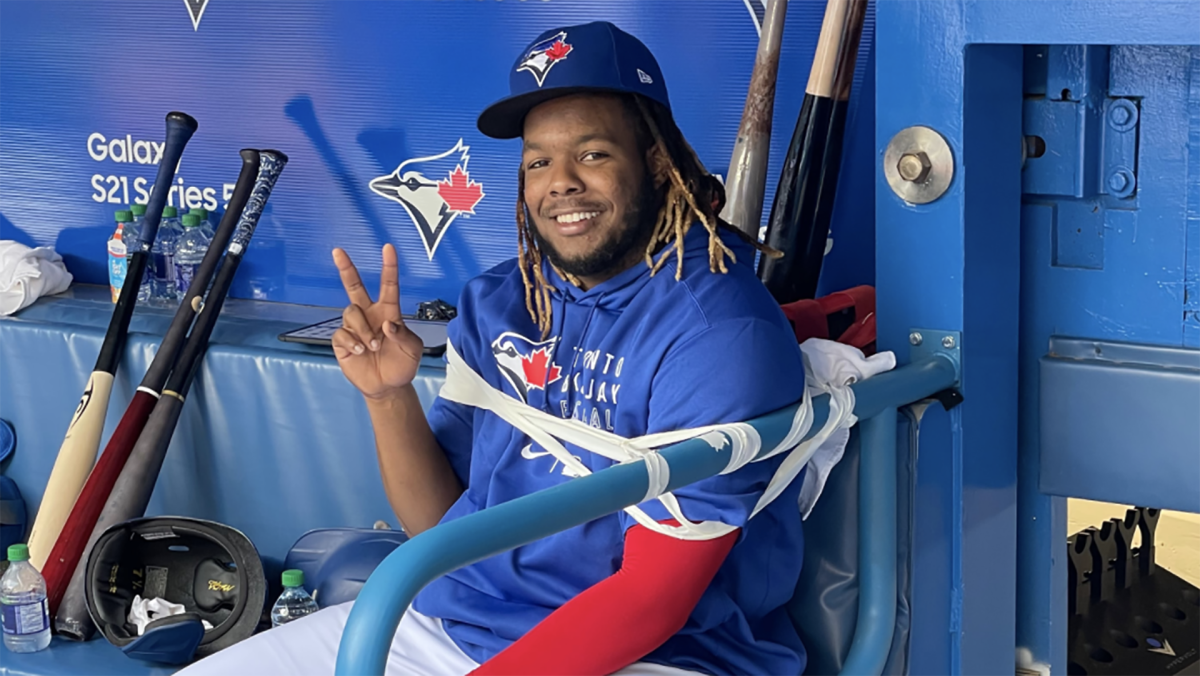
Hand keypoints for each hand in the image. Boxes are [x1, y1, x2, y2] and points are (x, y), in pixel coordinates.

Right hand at [331, 244, 424, 400]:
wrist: (388, 387)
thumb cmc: (402, 365)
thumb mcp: (412, 350)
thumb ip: (404, 335)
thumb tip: (388, 325)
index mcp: (388, 312)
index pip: (388, 285)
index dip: (389, 267)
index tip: (388, 248)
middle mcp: (369, 315)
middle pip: (354, 287)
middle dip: (346, 268)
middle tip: (338, 251)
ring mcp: (354, 327)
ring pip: (350, 312)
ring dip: (362, 329)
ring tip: (372, 347)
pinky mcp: (342, 341)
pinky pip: (341, 333)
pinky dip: (351, 341)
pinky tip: (359, 351)